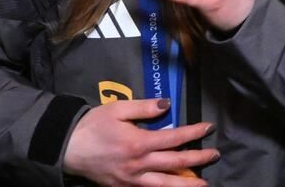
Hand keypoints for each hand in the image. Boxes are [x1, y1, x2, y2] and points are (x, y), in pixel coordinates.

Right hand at [62, 98, 215, 186]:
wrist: (68, 149)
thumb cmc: (92, 126)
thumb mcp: (117, 109)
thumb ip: (144, 108)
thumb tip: (167, 105)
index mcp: (139, 143)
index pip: (174, 138)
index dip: (194, 132)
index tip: (208, 128)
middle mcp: (140, 164)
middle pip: (176, 163)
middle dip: (198, 159)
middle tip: (215, 155)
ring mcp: (133, 180)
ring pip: (166, 185)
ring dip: (186, 185)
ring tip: (203, 185)